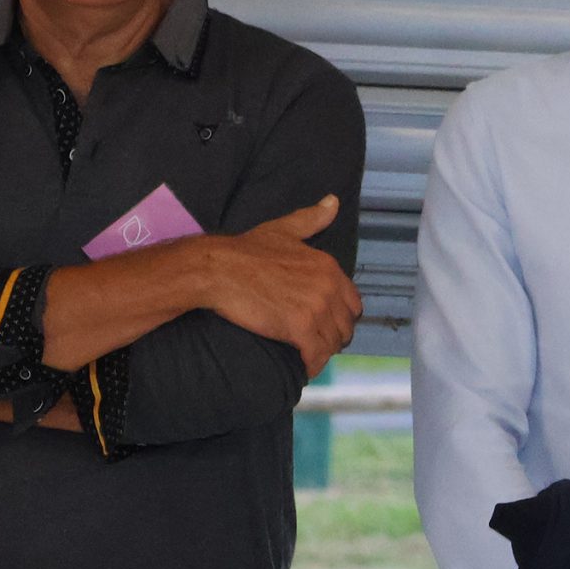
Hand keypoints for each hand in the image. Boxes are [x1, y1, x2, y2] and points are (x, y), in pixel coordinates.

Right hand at [200, 196, 362, 378]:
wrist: (217, 269)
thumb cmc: (245, 250)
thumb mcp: (283, 230)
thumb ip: (311, 219)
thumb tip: (333, 202)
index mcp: (328, 267)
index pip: (353, 303)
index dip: (340, 316)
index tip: (326, 324)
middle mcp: (328, 287)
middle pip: (345, 326)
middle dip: (333, 336)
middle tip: (316, 342)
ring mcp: (316, 308)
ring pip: (333, 343)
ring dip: (322, 352)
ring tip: (308, 355)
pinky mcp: (300, 328)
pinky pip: (316, 355)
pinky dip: (312, 364)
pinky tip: (303, 366)